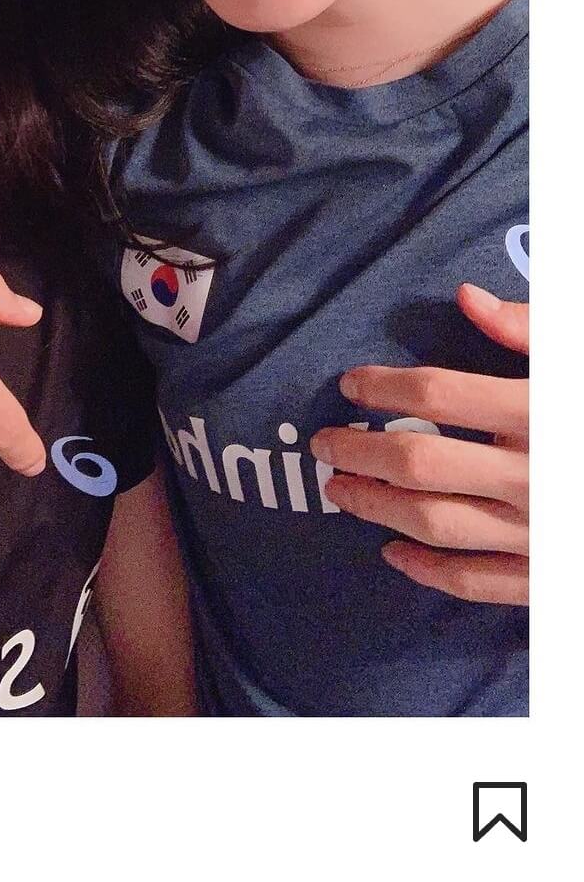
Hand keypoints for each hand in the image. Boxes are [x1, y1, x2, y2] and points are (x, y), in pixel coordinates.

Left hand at [311, 285, 527, 603]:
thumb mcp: (583, 362)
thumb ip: (535, 330)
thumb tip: (466, 299)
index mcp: (546, 413)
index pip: (440, 392)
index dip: (385, 385)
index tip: (351, 383)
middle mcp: (536, 475)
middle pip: (420, 461)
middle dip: (360, 450)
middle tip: (323, 442)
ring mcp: (540, 533)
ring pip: (434, 523)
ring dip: (376, 507)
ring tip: (341, 489)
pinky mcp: (548, 580)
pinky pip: (474, 582)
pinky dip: (426, 571)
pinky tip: (393, 553)